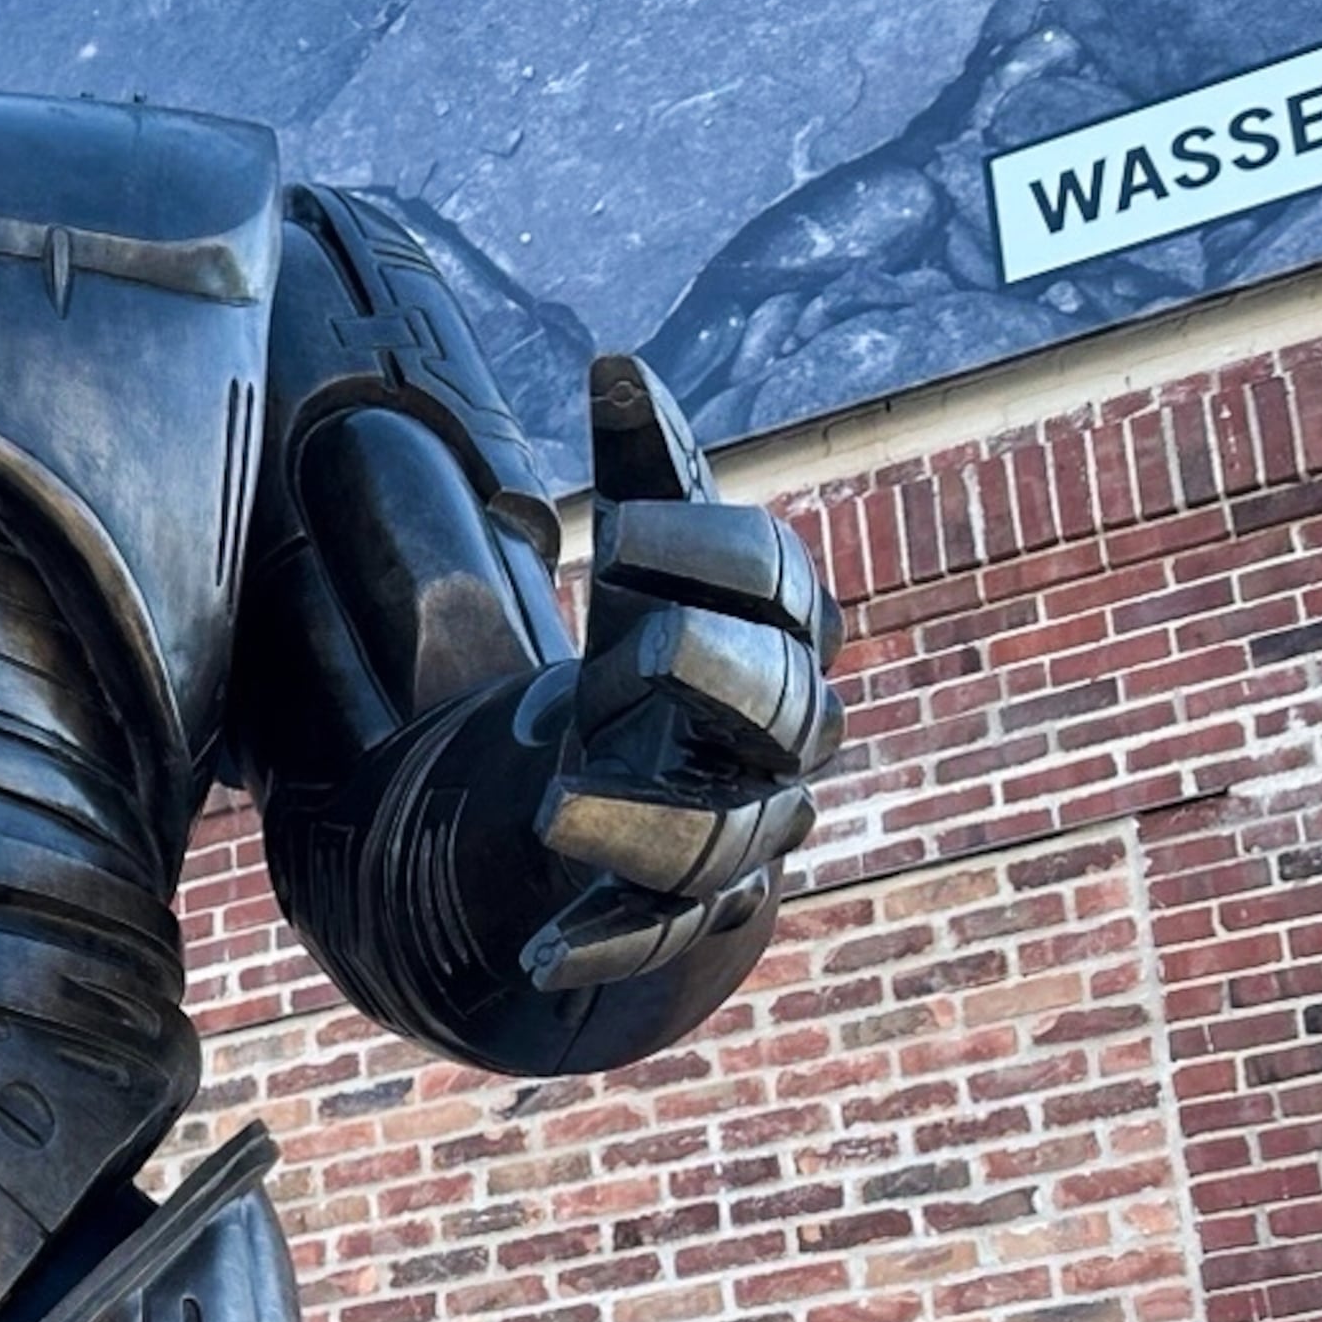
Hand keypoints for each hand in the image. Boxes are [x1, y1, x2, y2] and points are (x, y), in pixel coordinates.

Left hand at [523, 354, 845, 990]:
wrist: (662, 776)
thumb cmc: (660, 642)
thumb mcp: (647, 563)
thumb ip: (642, 471)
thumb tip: (614, 361)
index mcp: (782, 633)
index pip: (782, 585)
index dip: (710, 551)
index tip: (615, 526)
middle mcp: (782, 738)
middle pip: (787, 706)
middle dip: (716, 674)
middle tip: (635, 649)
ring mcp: (742, 830)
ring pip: (724, 837)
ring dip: (644, 824)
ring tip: (553, 807)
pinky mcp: (685, 911)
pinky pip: (660, 939)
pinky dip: (601, 949)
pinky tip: (535, 960)